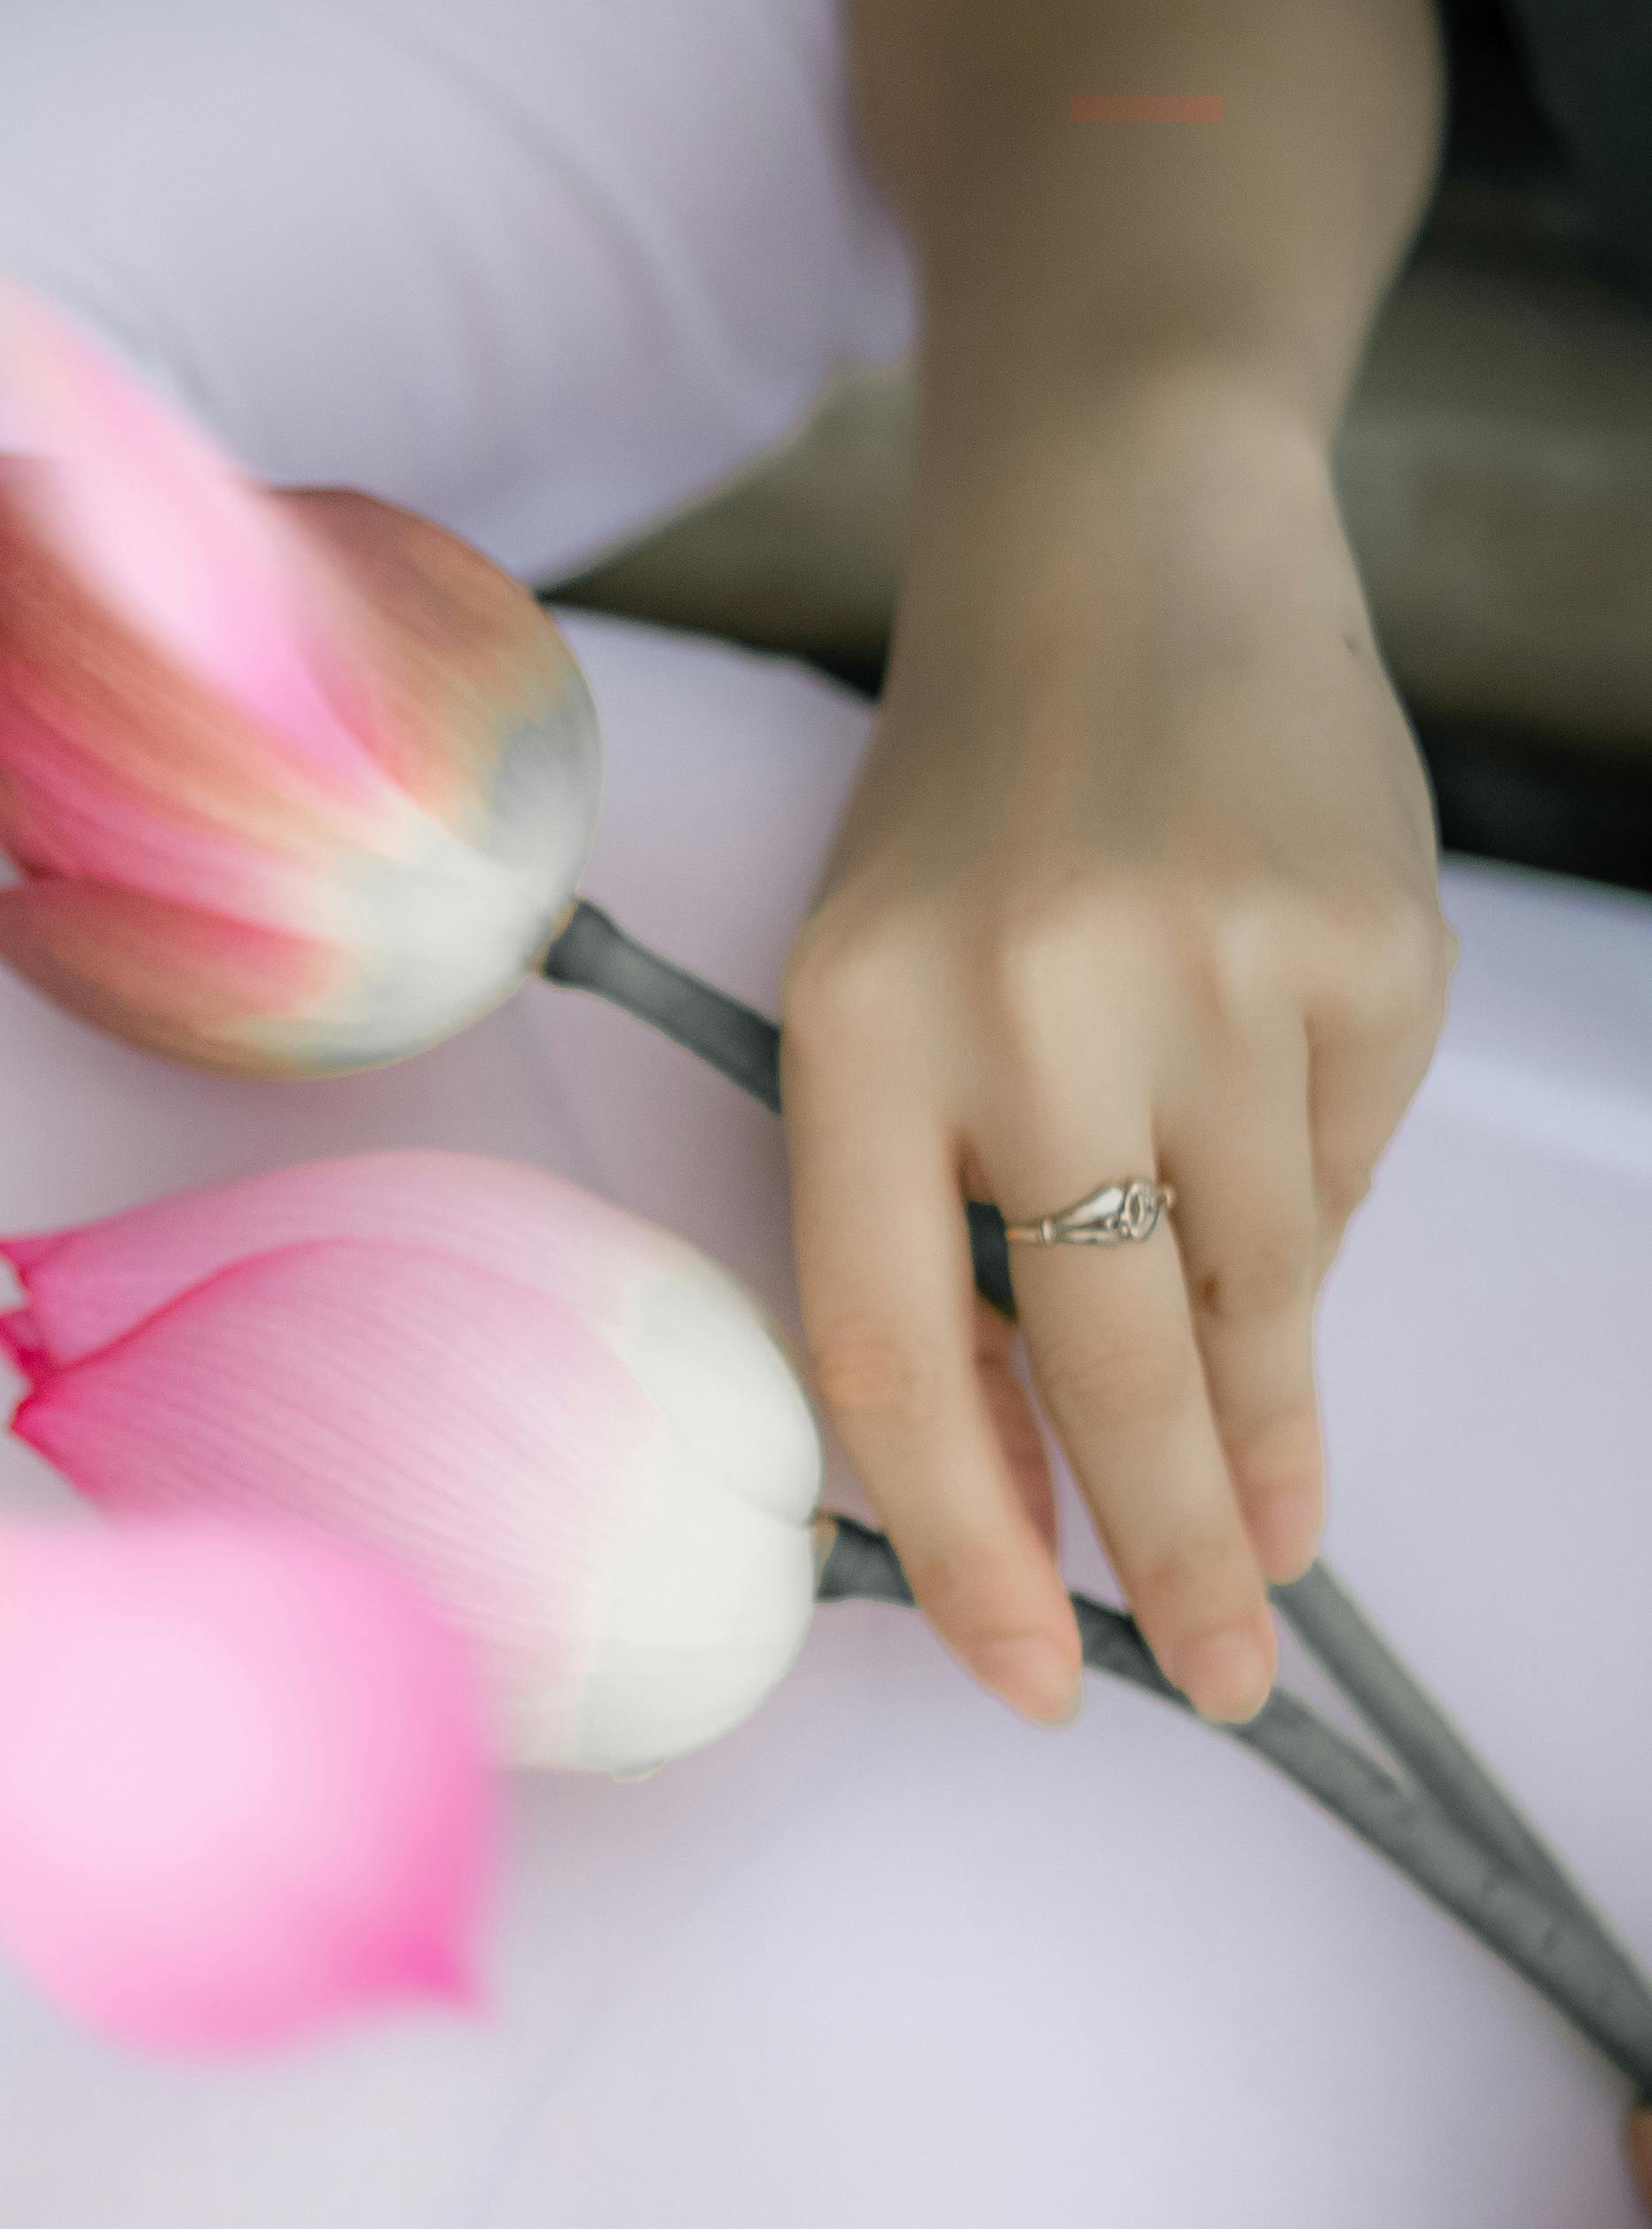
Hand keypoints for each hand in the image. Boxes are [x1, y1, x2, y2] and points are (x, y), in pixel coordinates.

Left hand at [774, 369, 1450, 1729]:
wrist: (1129, 550)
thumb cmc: (969, 820)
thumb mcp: (875, 998)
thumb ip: (928, 1219)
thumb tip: (1032, 1476)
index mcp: (856, 1032)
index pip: (885, 1347)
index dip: (962, 1537)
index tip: (1033, 1668)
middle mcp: (1034, 1007)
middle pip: (1109, 1356)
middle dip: (1172, 1549)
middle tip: (1226, 1679)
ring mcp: (1220, 976)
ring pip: (1256, 1287)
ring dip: (1261, 1429)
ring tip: (1273, 1542)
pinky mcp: (1371, 952)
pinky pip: (1340, 1171)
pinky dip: (1305, 1212)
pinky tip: (1274, 1150)